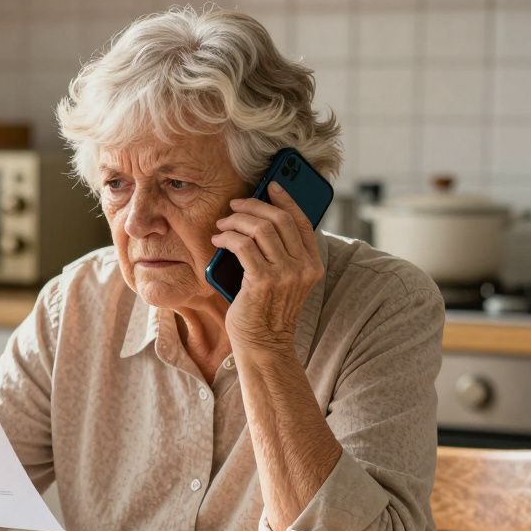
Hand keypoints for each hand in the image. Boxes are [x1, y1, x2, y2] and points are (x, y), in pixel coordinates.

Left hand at [211, 181, 323, 354]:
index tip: (271, 185)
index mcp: (312, 265)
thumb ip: (282, 255)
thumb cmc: (267, 312)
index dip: (286, 199)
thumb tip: (261, 221)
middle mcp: (303, 268)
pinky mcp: (262, 281)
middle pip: (279, 219)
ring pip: (260, 229)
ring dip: (236, 221)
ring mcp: (285, 274)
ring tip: (222, 224)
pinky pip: (243, 246)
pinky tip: (218, 240)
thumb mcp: (284, 281)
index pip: (302, 221)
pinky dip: (227, 238)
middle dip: (253, 206)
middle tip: (234, 205)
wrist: (263, 345)